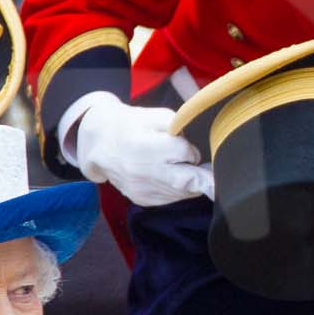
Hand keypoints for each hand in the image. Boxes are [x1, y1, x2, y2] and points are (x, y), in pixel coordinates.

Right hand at [70, 93, 211, 206]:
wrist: (99, 145)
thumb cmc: (129, 126)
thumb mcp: (152, 115)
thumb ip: (176, 125)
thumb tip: (192, 147)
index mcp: (143, 146)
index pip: (182, 152)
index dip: (189, 149)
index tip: (185, 147)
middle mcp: (142, 172)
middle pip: (185, 181)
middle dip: (204, 180)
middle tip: (214, 179)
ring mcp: (142, 189)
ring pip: (181, 192)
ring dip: (192, 183)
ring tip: (190, 171)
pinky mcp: (142, 200)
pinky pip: (170, 198)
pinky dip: (178, 190)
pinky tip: (172, 177)